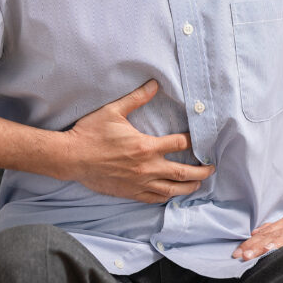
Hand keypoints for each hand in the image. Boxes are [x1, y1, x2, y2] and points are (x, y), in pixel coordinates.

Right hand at [63, 80, 213, 203]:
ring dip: (188, 187)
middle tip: (211, 168)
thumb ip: (137, 98)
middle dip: (201, 171)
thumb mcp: (114, 111)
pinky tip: (172, 194)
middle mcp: (146, 168)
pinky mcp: (129, 192)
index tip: (200, 139)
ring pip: (171, 189)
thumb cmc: (91, 133)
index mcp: (145, 146)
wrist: (71, 157)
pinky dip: (166, 196)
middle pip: (182, 172)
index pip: (178, 144)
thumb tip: (154, 84)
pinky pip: (153, 198)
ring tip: (198, 184)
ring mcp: (138, 183)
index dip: (193, 141)